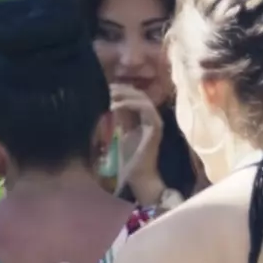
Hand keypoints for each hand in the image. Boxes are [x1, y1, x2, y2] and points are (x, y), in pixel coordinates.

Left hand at [110, 84, 164, 200]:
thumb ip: (119, 117)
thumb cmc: (128, 157)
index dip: (122, 89)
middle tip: (106, 87)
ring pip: (143, 99)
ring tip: (109, 95)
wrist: (138, 176)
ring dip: (125, 94)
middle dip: (122, 89)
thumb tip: (108, 102)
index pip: (135, 96)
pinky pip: (146, 108)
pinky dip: (130, 104)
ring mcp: (156, 121)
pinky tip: (115, 105)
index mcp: (144, 117)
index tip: (106, 86)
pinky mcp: (156, 127)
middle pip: (139, 94)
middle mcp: (152, 117)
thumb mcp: (120, 132)